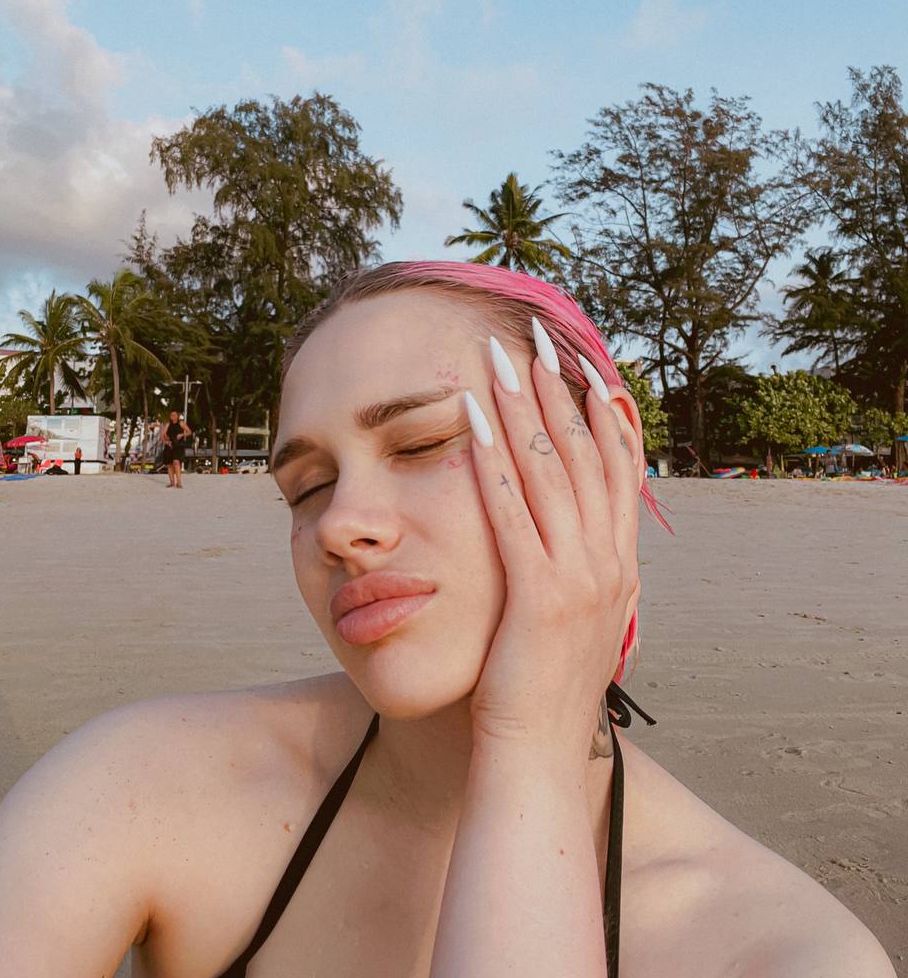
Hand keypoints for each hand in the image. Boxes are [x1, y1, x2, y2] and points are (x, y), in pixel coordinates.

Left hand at [464, 321, 640, 754]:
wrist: (537, 756)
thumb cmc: (542, 687)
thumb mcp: (575, 619)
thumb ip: (577, 568)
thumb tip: (569, 530)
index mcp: (620, 564)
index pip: (618, 467)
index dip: (601, 410)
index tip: (582, 363)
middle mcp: (610, 561)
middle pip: (585, 453)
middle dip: (560, 390)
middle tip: (539, 337)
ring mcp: (580, 576)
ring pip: (550, 470)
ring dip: (524, 407)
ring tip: (502, 356)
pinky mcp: (538, 594)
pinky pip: (511, 511)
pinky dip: (492, 458)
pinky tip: (472, 418)